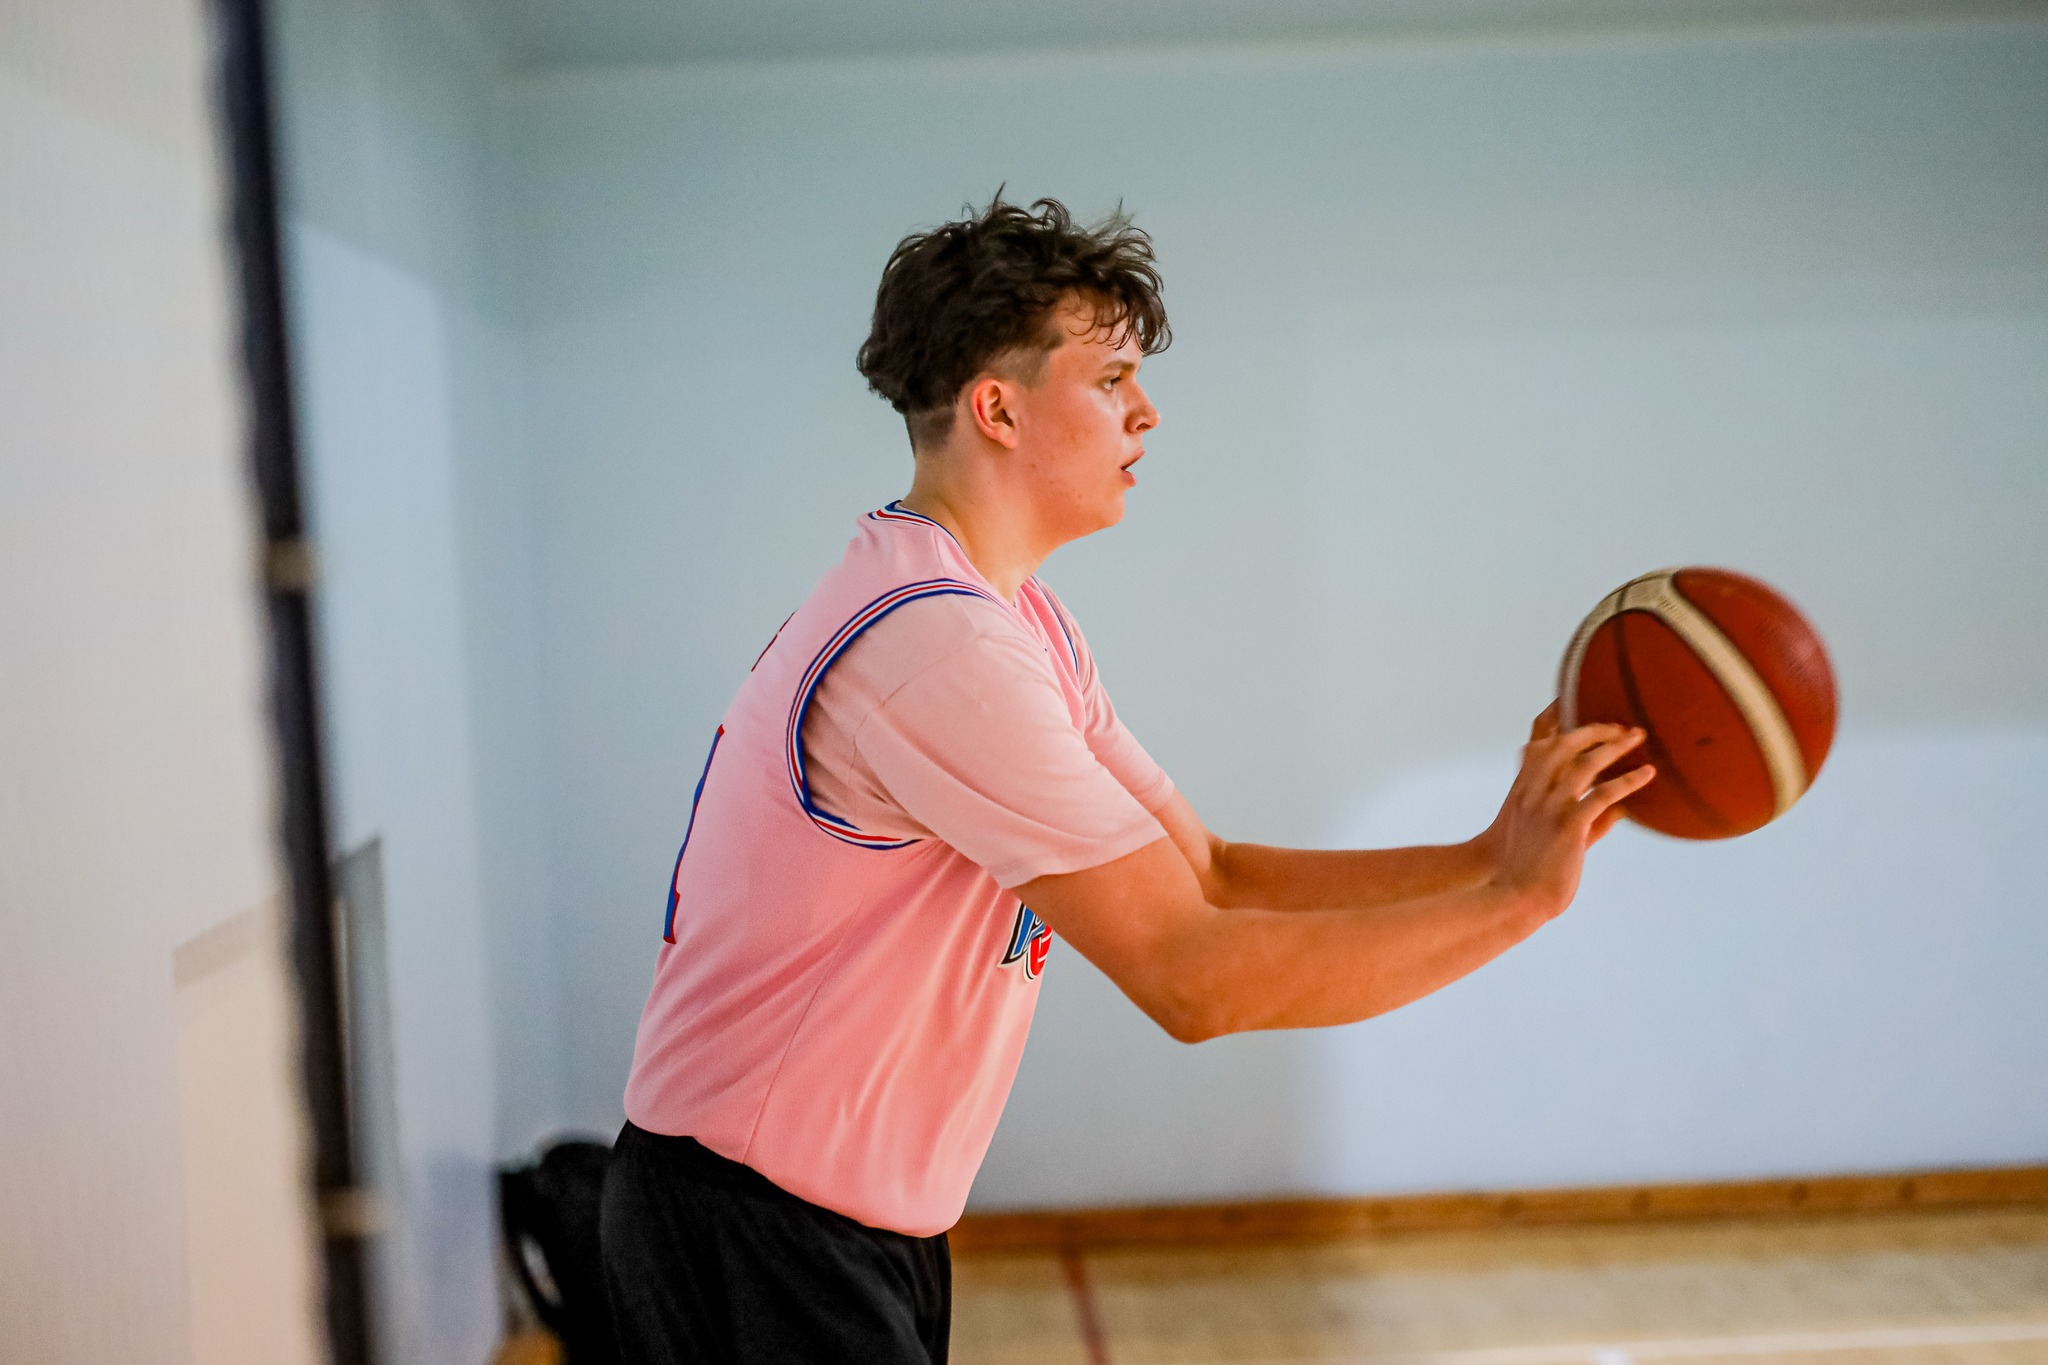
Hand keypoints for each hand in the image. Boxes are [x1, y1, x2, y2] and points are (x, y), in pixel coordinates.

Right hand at [1480, 705, 1654, 917]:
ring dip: (1614, 746)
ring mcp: (1550, 805)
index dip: (1555, 719)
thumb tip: (1621, 812)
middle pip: (1565, 744)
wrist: (1510, 894)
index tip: (1574, 702)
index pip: (1538, 744)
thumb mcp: (1547, 838)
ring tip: (1637, 737)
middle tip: (1621, 727)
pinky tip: (1647, 774)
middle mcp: (1534, 791)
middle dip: (1594, 729)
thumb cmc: (1525, 871)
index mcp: (1523, 791)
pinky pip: (1603, 793)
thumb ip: (1586, 820)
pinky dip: (1627, 780)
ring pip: (1585, 762)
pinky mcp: (1569, 823)